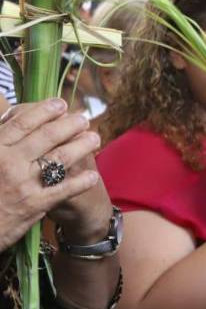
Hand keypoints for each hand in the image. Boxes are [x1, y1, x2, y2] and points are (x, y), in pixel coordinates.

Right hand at [0, 100, 105, 251]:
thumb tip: (7, 118)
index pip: (22, 122)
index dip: (44, 110)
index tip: (60, 103)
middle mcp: (8, 162)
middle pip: (46, 136)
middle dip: (69, 125)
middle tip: (83, 118)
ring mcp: (22, 183)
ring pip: (59, 158)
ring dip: (81, 146)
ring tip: (94, 138)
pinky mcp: (34, 204)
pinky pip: (63, 189)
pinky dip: (81, 182)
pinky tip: (93, 176)